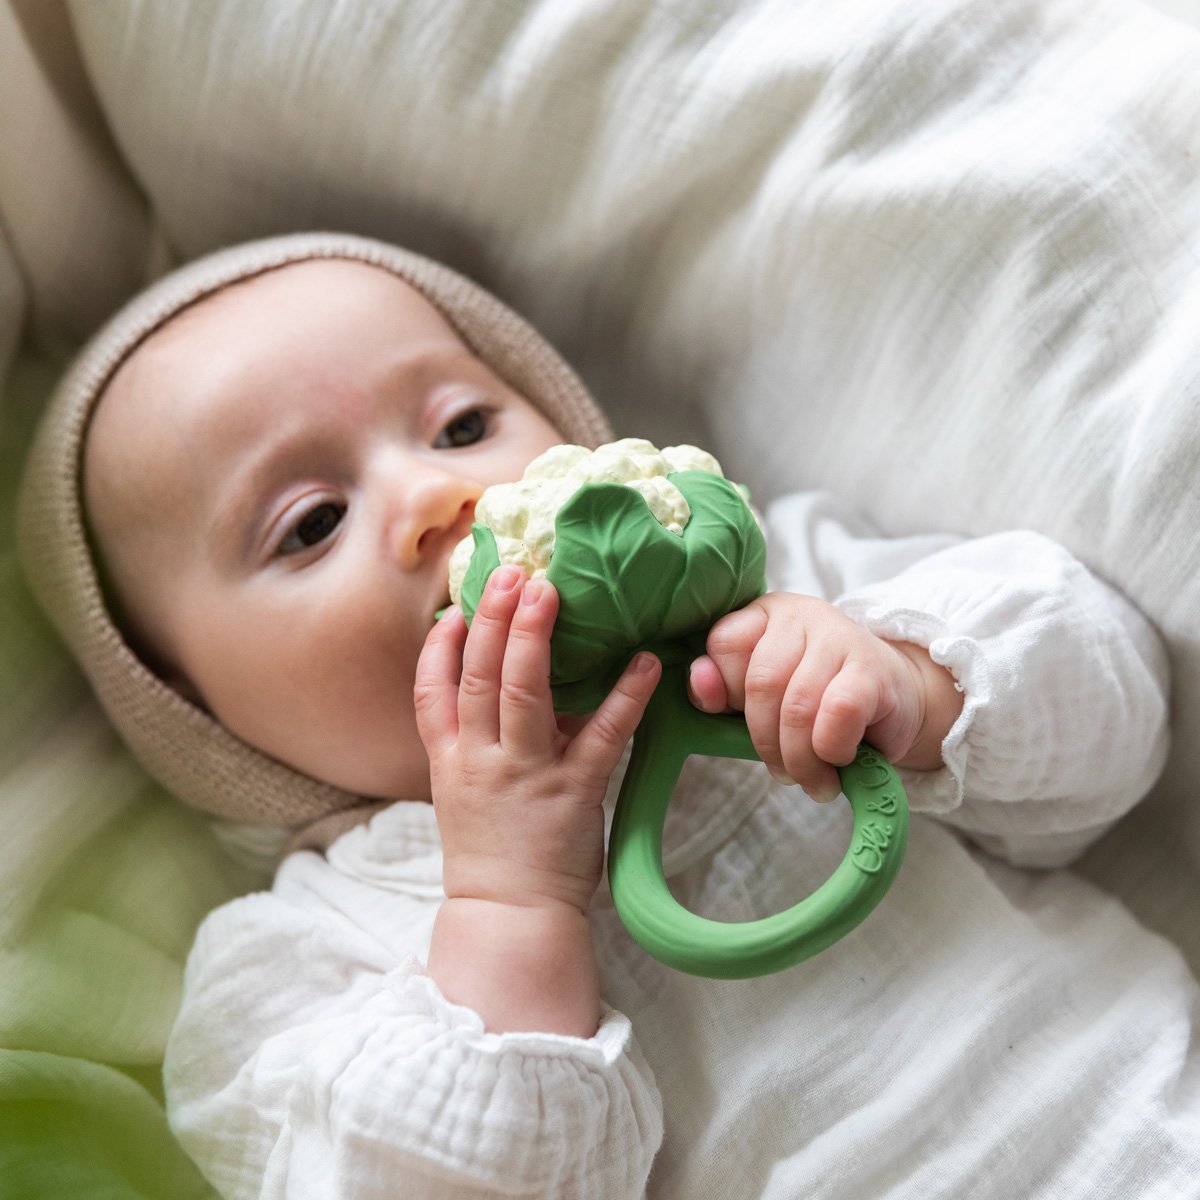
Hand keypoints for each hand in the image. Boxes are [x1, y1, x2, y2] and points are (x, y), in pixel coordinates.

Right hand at [415, 564, 661, 915]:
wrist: (509, 916)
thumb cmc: (492, 851)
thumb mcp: (465, 791)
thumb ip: (480, 739)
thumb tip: (509, 679)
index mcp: (450, 759)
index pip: (432, 690)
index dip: (441, 645)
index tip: (456, 607)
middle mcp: (481, 759)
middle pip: (479, 676)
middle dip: (492, 620)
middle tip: (510, 572)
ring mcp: (526, 774)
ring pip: (523, 694)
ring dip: (533, 638)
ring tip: (547, 591)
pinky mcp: (573, 792)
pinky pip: (602, 736)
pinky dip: (625, 696)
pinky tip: (644, 661)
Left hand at [687, 592, 961, 799]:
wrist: (895, 699)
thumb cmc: (816, 700)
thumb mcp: (759, 696)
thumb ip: (721, 690)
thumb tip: (699, 682)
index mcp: (765, 615)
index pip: (724, 644)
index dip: (726, 694)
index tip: (741, 724)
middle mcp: (801, 616)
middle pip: (761, 683)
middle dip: (766, 741)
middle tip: (783, 772)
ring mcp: (840, 636)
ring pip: (797, 705)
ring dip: (801, 758)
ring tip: (812, 779)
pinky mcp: (873, 668)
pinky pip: (837, 713)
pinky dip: (832, 749)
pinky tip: (839, 760)